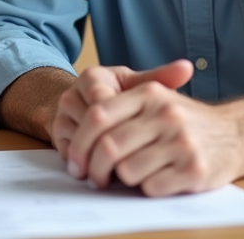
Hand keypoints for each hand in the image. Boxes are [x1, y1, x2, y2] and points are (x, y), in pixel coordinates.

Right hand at [50, 60, 192, 163]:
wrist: (88, 106)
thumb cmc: (121, 97)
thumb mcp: (139, 86)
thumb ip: (162, 78)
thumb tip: (187, 67)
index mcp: (93, 77)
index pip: (104, 103)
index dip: (121, 126)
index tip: (141, 140)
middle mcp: (73, 92)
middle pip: (89, 124)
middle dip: (108, 148)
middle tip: (129, 168)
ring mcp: (61, 113)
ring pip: (78, 139)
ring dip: (96, 160)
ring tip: (116, 176)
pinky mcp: (56, 131)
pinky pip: (68, 150)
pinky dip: (84, 164)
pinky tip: (98, 175)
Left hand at [54, 59, 243, 195]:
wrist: (237, 134)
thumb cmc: (185, 121)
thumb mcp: (157, 99)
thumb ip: (119, 107)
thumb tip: (75, 128)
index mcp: (149, 93)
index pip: (98, 115)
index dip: (80, 141)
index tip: (75, 161)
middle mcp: (165, 114)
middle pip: (108, 146)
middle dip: (94, 169)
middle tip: (93, 178)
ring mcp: (181, 142)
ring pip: (127, 170)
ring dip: (123, 180)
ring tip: (133, 175)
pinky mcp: (194, 170)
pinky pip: (151, 187)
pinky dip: (147, 189)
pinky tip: (157, 180)